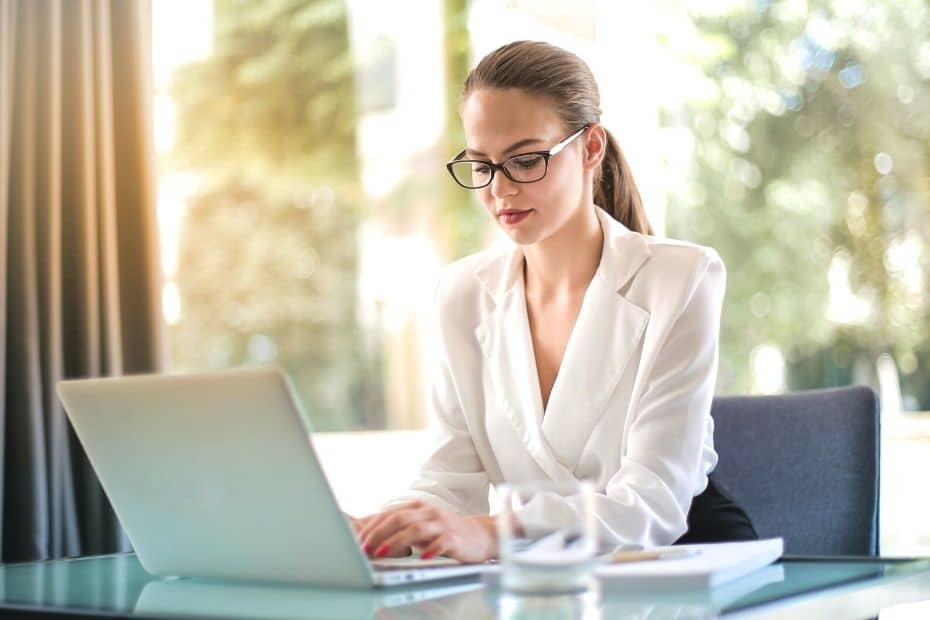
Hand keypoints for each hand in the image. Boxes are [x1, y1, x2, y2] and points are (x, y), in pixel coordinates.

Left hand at [357, 500, 496, 562]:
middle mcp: (428, 512)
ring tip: (383, 554)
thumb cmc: (443, 532)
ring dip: (396, 542)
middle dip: (379, 534)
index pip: (388, 514)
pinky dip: (430, 550)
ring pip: (416, 529)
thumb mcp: (420, 527)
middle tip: (366, 549)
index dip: (372, 528)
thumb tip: (373, 542)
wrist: (478, 535)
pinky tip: (421, 558)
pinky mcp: (454, 537)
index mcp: (417, 507)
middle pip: (399, 518)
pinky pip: (441, 542)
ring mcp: (442, 523)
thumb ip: (401, 530)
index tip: (358, 542)